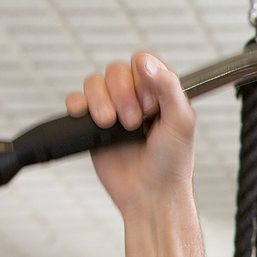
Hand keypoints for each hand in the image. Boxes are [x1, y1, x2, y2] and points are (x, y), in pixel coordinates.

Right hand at [65, 51, 196, 219]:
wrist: (149, 194)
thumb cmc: (171, 164)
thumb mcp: (181, 123)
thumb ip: (169, 88)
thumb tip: (146, 62)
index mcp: (161, 93)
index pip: (143, 61)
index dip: (143, 78)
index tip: (151, 104)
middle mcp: (136, 98)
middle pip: (116, 70)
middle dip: (123, 95)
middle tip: (134, 122)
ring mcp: (113, 109)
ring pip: (94, 82)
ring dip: (101, 101)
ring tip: (113, 125)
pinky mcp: (92, 124)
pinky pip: (75, 100)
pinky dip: (77, 105)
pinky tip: (89, 119)